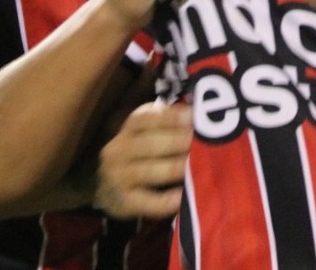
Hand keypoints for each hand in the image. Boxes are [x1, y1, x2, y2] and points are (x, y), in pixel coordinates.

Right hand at [95, 100, 192, 218]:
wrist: (110, 189)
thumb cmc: (141, 154)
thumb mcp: (148, 133)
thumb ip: (169, 122)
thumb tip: (197, 113)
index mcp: (130, 128)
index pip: (147, 118)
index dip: (171, 117)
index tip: (194, 117)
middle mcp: (119, 149)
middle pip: (150, 143)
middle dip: (179, 142)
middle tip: (206, 143)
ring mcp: (118, 177)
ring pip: (149, 171)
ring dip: (176, 168)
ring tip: (200, 166)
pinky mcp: (123, 202)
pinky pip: (147, 202)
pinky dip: (166, 200)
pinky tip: (182, 197)